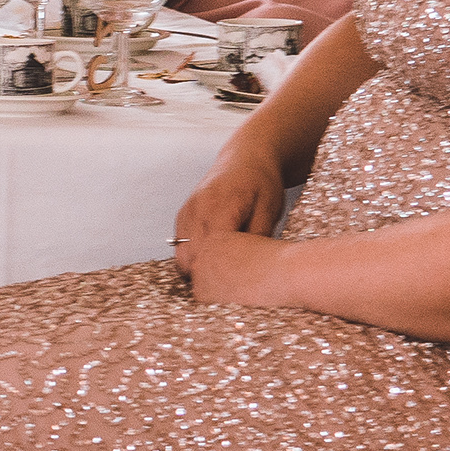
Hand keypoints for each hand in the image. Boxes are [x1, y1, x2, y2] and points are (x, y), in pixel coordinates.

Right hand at [170, 144, 289, 296]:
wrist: (246, 157)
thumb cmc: (262, 182)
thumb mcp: (270, 208)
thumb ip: (257, 236)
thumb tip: (250, 267)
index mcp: (218, 207)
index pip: (209, 253)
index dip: (219, 276)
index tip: (233, 291)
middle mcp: (195, 210)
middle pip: (190, 258)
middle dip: (206, 278)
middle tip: (227, 294)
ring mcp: (186, 212)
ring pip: (181, 254)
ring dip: (196, 270)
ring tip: (219, 282)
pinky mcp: (182, 215)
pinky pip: (179, 245)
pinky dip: (191, 258)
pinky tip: (211, 265)